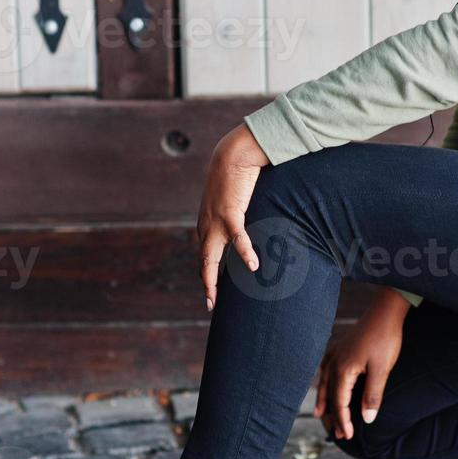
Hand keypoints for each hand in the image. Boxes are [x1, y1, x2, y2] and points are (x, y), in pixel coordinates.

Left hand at [196, 123, 270, 311]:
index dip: (206, 273)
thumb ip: (236, 215)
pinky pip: (237, 237)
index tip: (211, 291)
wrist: (233, 153)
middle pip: (203, 261)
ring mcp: (215, 220)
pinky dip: (244, 252)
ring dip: (212, 279)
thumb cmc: (236, 176)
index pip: (204, 254)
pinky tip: (254, 266)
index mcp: (206, 223)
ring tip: (215, 298)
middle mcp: (206, 225)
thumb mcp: (232, 200)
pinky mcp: (230, 211)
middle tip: (210, 305)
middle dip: (205, 284)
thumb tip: (246, 226)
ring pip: (211, 256)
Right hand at [313, 288, 409, 439]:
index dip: (343, 421)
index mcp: (343, 370)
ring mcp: (336, 353)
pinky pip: (326, 369)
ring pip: (325, 382)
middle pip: (329, 395)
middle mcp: (335, 362)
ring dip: (325, 400)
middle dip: (332, 415)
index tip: (348, 436)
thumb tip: (367, 420)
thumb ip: (372, 396)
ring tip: (321, 414)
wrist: (385, 312)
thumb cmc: (385, 339)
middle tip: (336, 434)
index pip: (340, 403)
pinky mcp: (341, 347)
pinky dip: (325, 381)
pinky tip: (326, 383)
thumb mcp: (382, 369)